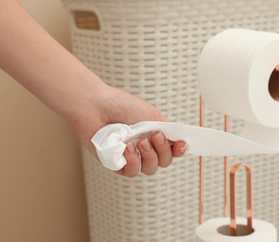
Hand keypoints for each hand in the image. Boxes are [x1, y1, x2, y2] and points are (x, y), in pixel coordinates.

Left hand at [70, 86, 186, 177]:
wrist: (96, 106)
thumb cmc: (121, 106)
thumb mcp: (151, 115)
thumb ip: (167, 130)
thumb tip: (181, 141)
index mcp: (154, 135)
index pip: (172, 149)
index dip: (179, 150)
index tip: (181, 144)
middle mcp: (144, 148)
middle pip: (164, 162)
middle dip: (163, 151)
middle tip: (154, 135)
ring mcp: (131, 157)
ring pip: (150, 169)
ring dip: (149, 156)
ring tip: (139, 142)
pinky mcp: (116, 164)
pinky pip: (132, 172)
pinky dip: (133, 161)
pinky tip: (126, 148)